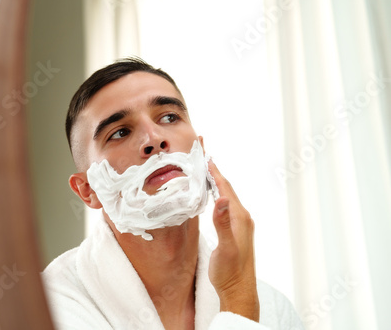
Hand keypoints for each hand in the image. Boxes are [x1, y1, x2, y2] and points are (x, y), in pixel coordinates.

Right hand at [207, 160, 259, 321]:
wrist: (238, 290)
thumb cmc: (230, 272)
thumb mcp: (226, 248)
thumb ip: (223, 223)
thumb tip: (221, 200)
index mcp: (239, 218)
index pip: (226, 189)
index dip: (215, 172)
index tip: (206, 157)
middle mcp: (242, 218)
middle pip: (227, 189)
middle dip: (216, 173)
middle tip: (205, 158)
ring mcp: (241, 224)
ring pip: (227, 197)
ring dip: (218, 184)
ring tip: (207, 173)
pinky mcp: (236, 231)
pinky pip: (227, 206)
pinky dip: (219, 196)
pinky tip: (214, 198)